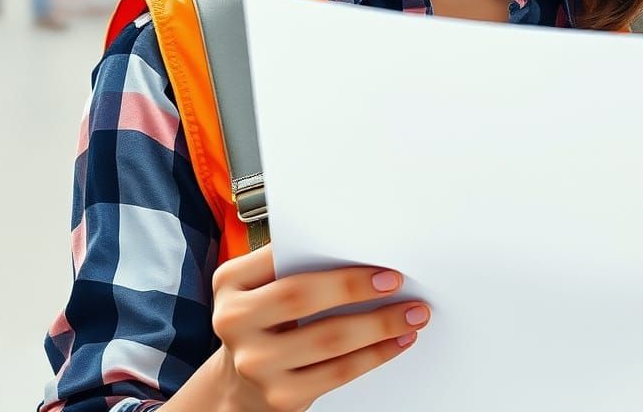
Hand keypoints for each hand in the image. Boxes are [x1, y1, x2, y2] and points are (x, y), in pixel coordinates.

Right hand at [211, 243, 430, 411]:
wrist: (240, 381)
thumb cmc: (263, 317)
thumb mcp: (259, 283)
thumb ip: (292, 262)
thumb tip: (357, 246)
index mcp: (231, 282)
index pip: (280, 258)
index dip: (326, 257)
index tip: (375, 258)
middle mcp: (234, 322)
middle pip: (302, 298)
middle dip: (355, 287)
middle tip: (396, 282)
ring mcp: (256, 364)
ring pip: (328, 340)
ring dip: (379, 325)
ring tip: (412, 314)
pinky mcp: (280, 396)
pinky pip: (337, 374)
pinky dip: (374, 355)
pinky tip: (396, 342)